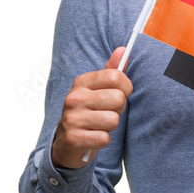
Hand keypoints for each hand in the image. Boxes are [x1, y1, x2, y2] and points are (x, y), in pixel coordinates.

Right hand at [51, 47, 132, 168]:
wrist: (67, 142)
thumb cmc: (88, 112)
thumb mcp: (98, 89)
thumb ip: (111, 71)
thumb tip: (122, 50)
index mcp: (82, 82)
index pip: (115, 76)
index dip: (126, 87)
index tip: (122, 93)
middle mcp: (74, 98)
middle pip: (118, 99)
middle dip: (119, 109)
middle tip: (108, 112)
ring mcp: (72, 118)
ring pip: (113, 120)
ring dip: (111, 126)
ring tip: (100, 124)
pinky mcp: (74, 139)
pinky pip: (105, 138)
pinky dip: (103, 140)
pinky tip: (93, 136)